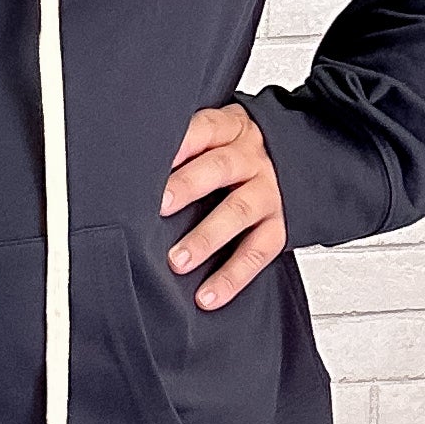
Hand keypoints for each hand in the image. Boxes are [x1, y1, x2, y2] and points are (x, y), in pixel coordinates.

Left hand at [158, 102, 285, 309]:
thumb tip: (131, 164)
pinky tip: (208, 295)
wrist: (293, 160)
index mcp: (231, 130)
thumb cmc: (233, 151)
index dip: (180, 142)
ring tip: (177, 261)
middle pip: (220, 167)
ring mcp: (267, 193)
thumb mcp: (215, 135)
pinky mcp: (278, 226)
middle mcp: (251, 159)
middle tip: (161, 207)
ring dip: (206, 238)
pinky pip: (257, 252)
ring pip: (238, 212)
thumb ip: (184, 143)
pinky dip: (232, 276)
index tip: (152, 161)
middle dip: (188, 187)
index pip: (204, 128)